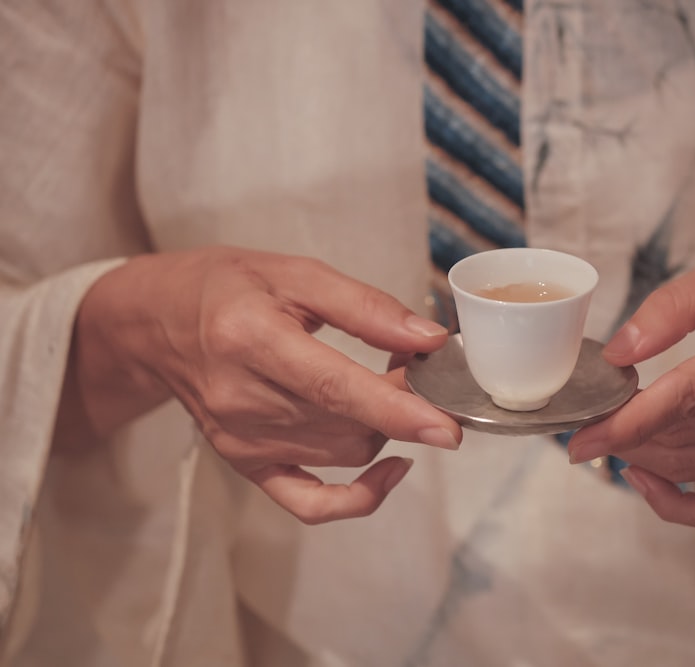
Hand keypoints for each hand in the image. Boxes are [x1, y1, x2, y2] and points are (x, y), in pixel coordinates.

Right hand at [66, 246, 461, 522]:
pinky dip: (359, 495)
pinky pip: (310, 503)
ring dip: (385, 425)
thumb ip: (365, 306)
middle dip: (402, 399)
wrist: (157, 322)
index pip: (334, 388)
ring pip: (347, 453)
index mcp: (251, 339)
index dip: (397, 410)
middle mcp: (242, 399)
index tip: (448, 424)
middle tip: (414, 363)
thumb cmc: (228, 286)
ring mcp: (242, 440)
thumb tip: (430, 339)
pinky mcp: (246, 463)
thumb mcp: (296, 273)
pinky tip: (391, 466)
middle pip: (350, 423)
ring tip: (385, 382)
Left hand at [566, 244, 694, 530]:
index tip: (584, 435)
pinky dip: (679, 503)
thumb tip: (620, 352)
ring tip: (612, 432)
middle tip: (587, 419)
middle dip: (625, 435)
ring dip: (643, 457)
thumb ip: (675, 305)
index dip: (632, 420)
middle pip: (689, 436)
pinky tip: (646, 476)